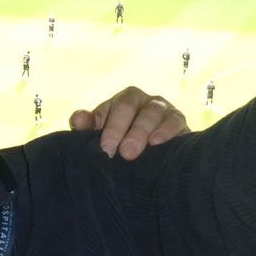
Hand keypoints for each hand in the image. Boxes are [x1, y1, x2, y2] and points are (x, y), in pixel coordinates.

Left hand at [69, 87, 186, 159]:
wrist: (153, 155)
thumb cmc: (122, 142)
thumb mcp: (102, 135)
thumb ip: (88, 127)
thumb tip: (77, 120)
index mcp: (124, 101)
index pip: (117, 106)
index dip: (111, 126)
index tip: (106, 148)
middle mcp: (143, 101)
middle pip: (132, 106)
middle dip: (125, 129)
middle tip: (122, 153)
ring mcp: (163, 109)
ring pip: (153, 112)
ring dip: (142, 132)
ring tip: (134, 152)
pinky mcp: (178, 121)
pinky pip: (174, 121)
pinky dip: (166, 131)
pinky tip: (157, 143)